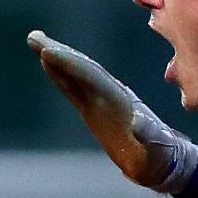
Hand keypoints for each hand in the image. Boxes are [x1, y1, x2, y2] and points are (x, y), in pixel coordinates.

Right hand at [28, 30, 197, 193]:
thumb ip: (148, 134)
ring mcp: (102, 100)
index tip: (49, 52)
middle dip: (58, 54)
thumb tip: (136, 123)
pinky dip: (61, 75)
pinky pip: (74, 88)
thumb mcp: (156, 148)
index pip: (92, 77)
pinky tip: (49, 66)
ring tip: (35, 41)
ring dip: (56, 58)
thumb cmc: (160, 156)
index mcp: (121, 101)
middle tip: (34, 37)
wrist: (164, 160)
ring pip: (76, 74)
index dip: (71, 65)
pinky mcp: (96, 109)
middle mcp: (111, 94)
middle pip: (81, 68)